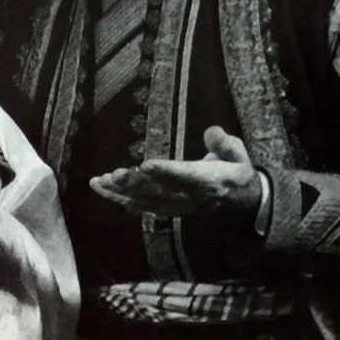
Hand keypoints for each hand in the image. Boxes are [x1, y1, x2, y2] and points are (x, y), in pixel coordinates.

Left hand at [89, 127, 262, 223]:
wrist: (241, 204)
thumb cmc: (237, 173)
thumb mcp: (239, 155)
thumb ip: (224, 144)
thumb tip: (211, 131)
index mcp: (206, 181)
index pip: (183, 176)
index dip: (164, 171)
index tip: (145, 164)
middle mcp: (187, 196)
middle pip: (156, 191)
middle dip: (131, 184)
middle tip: (111, 175)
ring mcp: (175, 205)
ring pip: (143, 200)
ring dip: (120, 192)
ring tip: (98, 181)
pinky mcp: (168, 209)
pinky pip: (141, 206)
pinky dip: (122, 200)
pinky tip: (104, 191)